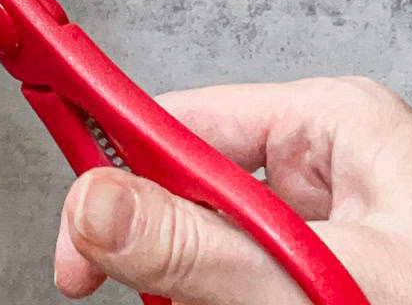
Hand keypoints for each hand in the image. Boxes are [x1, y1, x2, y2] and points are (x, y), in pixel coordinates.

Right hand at [53, 76, 411, 303]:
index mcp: (332, 124)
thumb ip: (207, 253)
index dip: (115, 179)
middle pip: (195, 204)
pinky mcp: (342, 288)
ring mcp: (340, 234)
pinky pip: (260, 298)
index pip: (180, 123)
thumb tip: (91, 207)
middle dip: (183, 275)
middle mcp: (332, 168)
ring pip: (223, 268)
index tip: (69, 246)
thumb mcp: (332, 289)